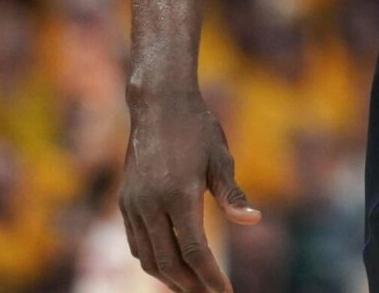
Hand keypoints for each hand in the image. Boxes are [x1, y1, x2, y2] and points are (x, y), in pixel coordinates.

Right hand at [121, 89, 261, 292]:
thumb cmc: (196, 128)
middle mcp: (150, 204)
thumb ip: (232, 195)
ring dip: (169, 277)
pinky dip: (152, 260)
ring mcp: (133, 204)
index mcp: (178, 194)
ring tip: (192, 287)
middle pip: (168, 262)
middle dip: (190, 284)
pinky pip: (136, 242)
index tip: (225, 290)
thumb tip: (253, 221)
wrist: (157, 103)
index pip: (194, 250)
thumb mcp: (220, 158)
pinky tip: (168, 264)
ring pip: (147, 257)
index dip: (210, 275)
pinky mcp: (125, 201)